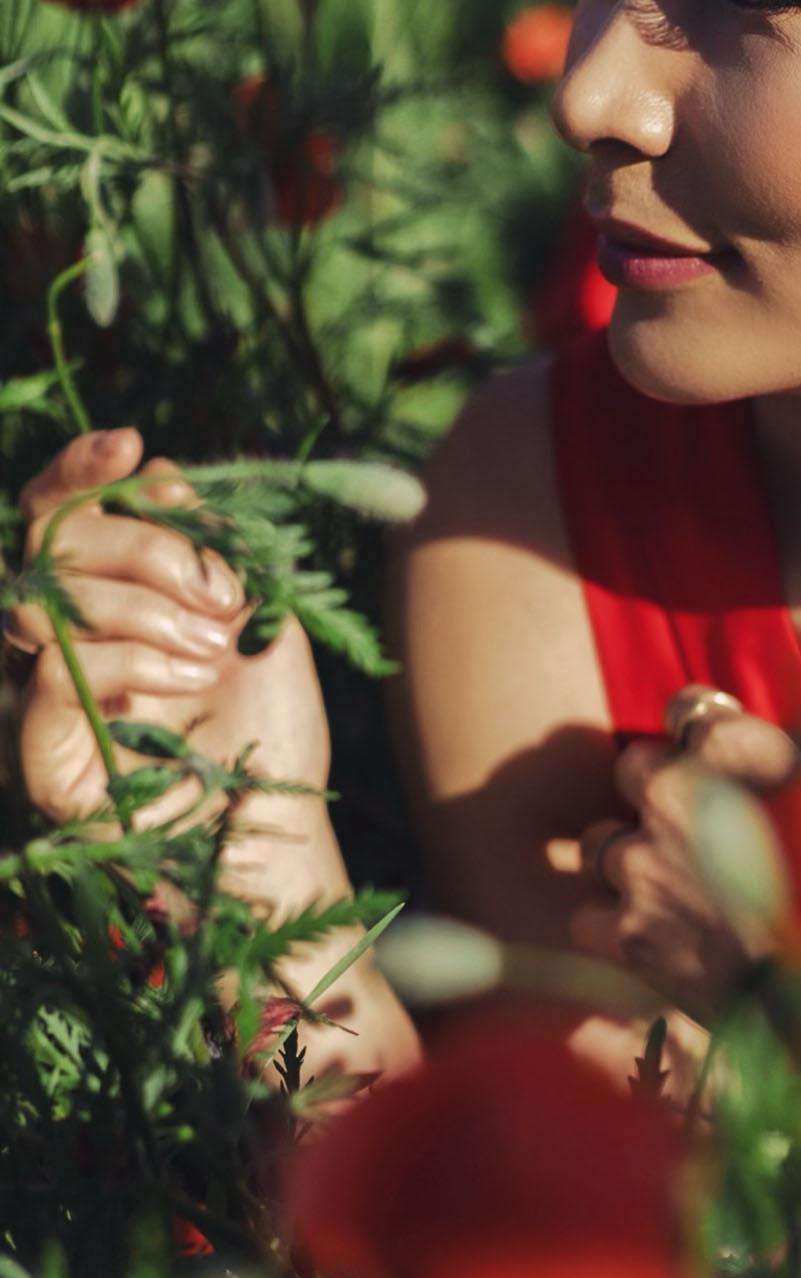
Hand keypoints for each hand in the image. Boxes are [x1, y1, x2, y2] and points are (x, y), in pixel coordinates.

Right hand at [7, 430, 330, 891]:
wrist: (278, 830)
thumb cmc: (273, 728)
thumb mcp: (261, 615)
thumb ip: (211, 546)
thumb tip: (161, 472)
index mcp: (115, 594)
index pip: (67, 510)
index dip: (86, 470)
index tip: (131, 447)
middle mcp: (71, 633)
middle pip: (53, 540)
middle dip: (145, 546)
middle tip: (216, 592)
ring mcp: (51, 688)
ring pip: (50, 597)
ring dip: (148, 606)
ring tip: (216, 645)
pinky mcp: (45, 747)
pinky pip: (56, 669)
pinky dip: (132, 661)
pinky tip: (193, 678)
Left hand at [563, 693, 800, 1015]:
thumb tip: (784, 742)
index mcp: (735, 753)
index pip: (689, 709)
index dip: (702, 734)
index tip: (714, 754)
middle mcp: (675, 796)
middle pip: (635, 768)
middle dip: (659, 792)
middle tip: (697, 828)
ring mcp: (642, 867)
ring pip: (602, 842)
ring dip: (632, 860)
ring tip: (677, 893)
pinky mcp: (627, 935)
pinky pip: (592, 916)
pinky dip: (618, 927)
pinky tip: (663, 941)